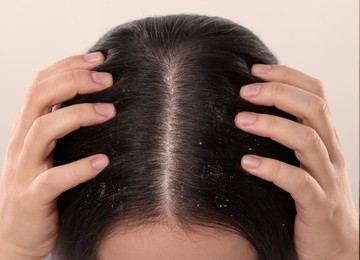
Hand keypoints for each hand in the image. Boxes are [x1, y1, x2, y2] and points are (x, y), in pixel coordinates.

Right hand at [0, 52, 114, 258]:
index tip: (101, 58)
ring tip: (110, 112)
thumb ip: (67, 128)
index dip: (68, 66)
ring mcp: (26, 169)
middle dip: (74, 81)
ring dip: (78, 116)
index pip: (41, 84)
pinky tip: (104, 162)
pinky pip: (53, 180)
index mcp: (28, 129)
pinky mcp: (33, 197)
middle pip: (40, 97)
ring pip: (43, 130)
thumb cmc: (42, 190)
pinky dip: (79, 169)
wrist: (14, 236)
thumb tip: (106, 100)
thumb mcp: (51, 153)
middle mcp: (23, 144)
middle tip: (109, 78)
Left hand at [236, 64, 357, 259]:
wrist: (338, 249)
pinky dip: (272, 169)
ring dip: (272, 125)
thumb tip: (253, 110)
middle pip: (314, 108)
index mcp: (328, 140)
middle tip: (245, 91)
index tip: (256, 70)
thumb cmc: (315, 204)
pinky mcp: (318, 206)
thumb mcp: (308, 164)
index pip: (317, 94)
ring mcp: (327, 180)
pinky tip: (247, 165)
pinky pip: (298, 182)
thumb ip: (292, 139)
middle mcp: (331, 155)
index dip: (289, 75)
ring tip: (241, 121)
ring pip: (307, 140)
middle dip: (278, 93)